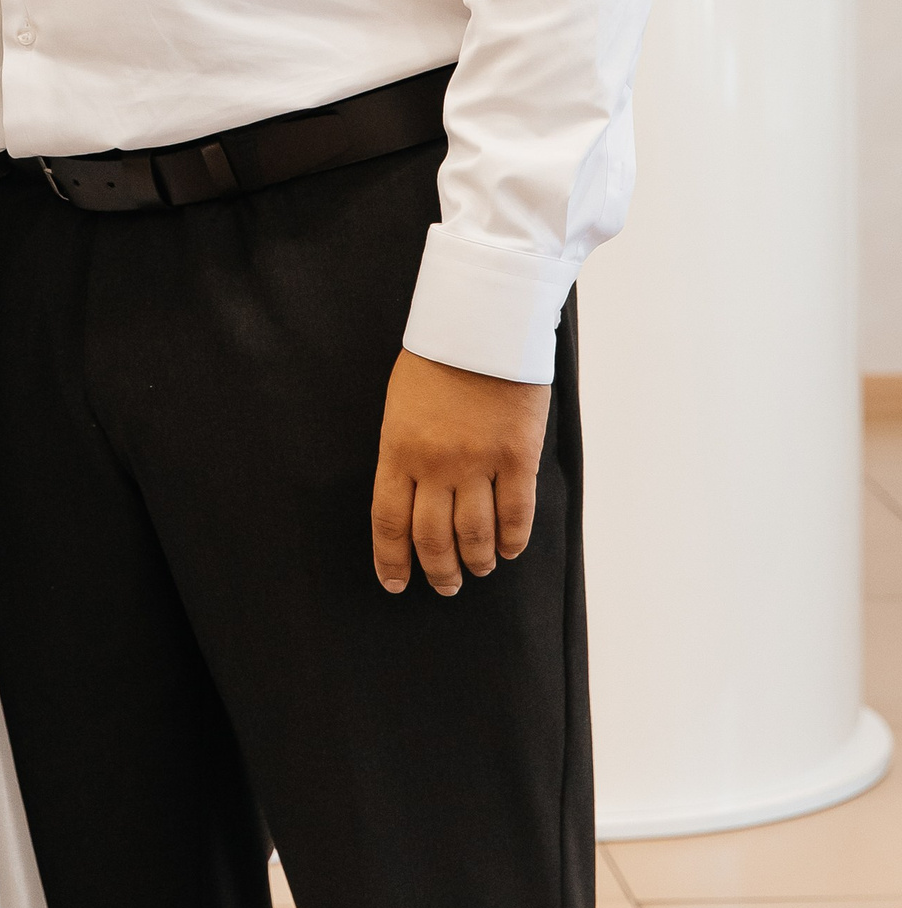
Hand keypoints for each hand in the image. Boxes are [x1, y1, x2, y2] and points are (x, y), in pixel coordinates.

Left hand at [371, 349, 550, 596]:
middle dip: (439, 571)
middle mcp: (436, 464)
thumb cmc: (436, 358)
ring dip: (477, 561)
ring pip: (475, 535)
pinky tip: (510, 549)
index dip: (392, 559)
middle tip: (446, 585)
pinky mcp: (518, 457)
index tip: (396, 583)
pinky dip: (513, 540)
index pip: (389, 521)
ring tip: (480, 569)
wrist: (481, 321)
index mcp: (398, 449)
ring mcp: (479, 463)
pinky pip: (517, 515)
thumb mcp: (400, 405)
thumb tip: (414, 498)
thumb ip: (405, 452)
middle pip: (433, 538)